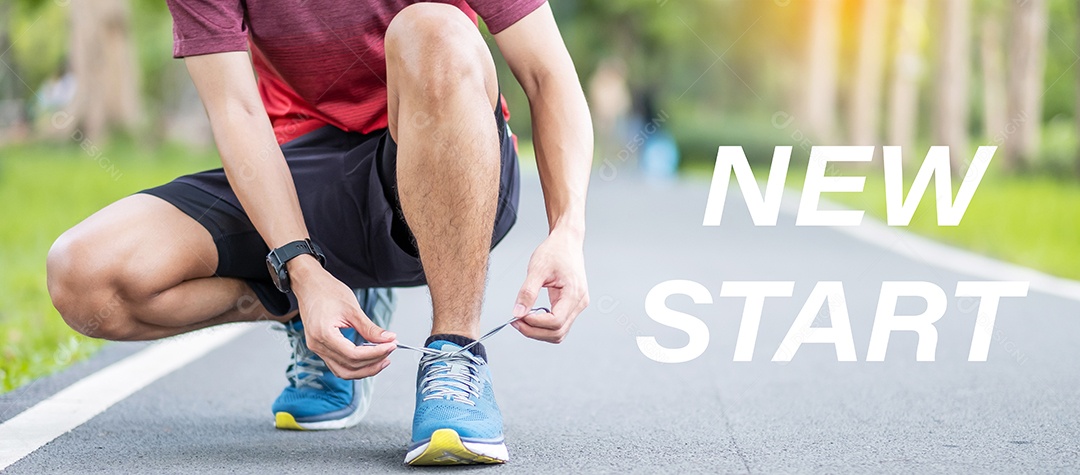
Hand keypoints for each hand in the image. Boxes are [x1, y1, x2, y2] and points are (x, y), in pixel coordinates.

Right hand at [290, 257, 396, 378]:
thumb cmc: (326, 291)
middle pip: (349, 367)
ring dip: (364, 369)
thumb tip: (388, 338)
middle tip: (389, 352)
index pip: (353, 355)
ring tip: (382, 359)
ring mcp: (317, 348)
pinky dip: (355, 365)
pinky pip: (338, 365)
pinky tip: (368, 358)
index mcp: (324, 334)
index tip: (391, 346)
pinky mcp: (320, 347)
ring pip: (343, 371)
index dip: (375, 353)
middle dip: (372, 363)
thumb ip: (370, 328)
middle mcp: (317, 345)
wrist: (309, 285)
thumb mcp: (352, 308)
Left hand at [511, 227, 588, 342]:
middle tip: (515, 321)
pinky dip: (544, 326)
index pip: (555, 321)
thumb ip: (527, 292)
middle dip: (534, 331)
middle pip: (557, 332)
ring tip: (522, 319)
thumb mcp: (537, 269)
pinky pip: (559, 324)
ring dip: (539, 331)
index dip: (534, 323)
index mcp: (574, 293)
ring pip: (559, 332)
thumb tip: (517, 313)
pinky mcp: (572, 305)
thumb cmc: (555, 251)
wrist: (567, 241)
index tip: (517, 317)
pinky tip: (532, 315)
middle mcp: (579, 302)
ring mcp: (577, 305)